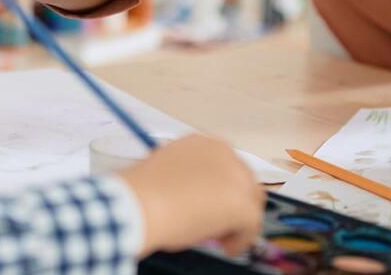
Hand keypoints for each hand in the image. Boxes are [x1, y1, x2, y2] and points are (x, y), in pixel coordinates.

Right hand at [117, 135, 264, 257]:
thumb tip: (199, 199)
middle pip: (244, 181)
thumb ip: (191, 179)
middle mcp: (224, 153)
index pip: (226, 167)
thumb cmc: (144, 191)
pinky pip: (251, 226)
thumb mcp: (170, 172)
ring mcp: (236, 177)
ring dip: (239, 219)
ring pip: (251, 201)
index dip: (221, 190)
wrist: (139, 203)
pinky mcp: (242, 204)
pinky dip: (241, 239)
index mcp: (204, 143)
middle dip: (234, 203)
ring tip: (221, 237)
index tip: (213, 206)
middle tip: (220, 224)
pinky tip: (227, 247)